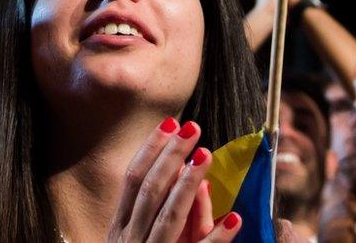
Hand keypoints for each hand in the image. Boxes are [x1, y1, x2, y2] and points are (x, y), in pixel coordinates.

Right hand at [108, 118, 240, 242]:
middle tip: (192, 128)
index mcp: (121, 226)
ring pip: (171, 216)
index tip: (171, 123)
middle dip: (171, 156)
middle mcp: (131, 238)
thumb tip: (182, 169)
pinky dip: (217, 237)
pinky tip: (234, 218)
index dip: (151, 149)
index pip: (133, 179)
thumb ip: (153, 207)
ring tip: (205, 155)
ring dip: (188, 184)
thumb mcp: (135, 235)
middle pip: (151, 190)